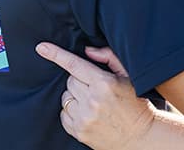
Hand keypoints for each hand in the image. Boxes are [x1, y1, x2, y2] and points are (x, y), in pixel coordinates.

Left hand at [36, 42, 153, 149]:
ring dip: (75, 97)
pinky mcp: (79, 132)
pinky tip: (88, 114)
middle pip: (70, 81)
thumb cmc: (136, 104)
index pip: (75, 65)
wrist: (141, 137)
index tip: (42, 48)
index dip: (57, 55)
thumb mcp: (129, 76)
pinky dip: (72, 112)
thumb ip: (109, 58)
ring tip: (93, 103)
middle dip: (80, 81)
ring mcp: (83, 118)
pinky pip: (63, 114)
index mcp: (104, 84)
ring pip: (65, 97)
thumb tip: (88, 51)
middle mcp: (91, 101)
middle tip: (96, 88)